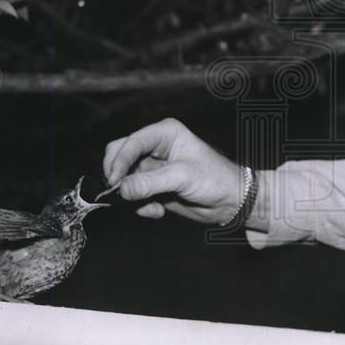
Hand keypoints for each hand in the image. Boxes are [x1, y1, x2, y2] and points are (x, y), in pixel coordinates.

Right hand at [103, 118, 244, 223]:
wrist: (230, 202)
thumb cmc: (215, 179)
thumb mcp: (183, 177)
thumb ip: (150, 182)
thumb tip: (121, 189)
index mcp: (164, 133)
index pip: (130, 142)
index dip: (119, 161)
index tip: (114, 182)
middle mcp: (155, 147)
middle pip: (118, 156)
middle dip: (119, 178)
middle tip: (122, 195)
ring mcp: (152, 168)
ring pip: (123, 179)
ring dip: (132, 196)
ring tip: (152, 206)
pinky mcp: (152, 186)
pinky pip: (131, 195)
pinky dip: (140, 205)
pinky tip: (158, 211)